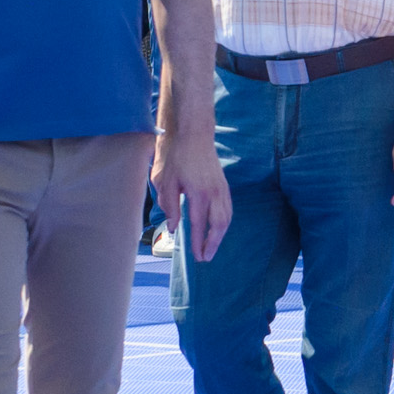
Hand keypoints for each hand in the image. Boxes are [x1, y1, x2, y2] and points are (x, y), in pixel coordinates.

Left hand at [157, 123, 232, 261]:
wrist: (195, 135)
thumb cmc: (178, 157)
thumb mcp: (166, 181)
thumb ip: (169, 206)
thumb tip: (173, 227)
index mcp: (199, 194)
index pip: (198, 225)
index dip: (198, 243)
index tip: (197, 257)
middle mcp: (214, 194)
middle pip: (218, 226)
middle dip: (213, 244)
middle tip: (206, 258)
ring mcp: (222, 189)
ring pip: (226, 219)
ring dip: (220, 235)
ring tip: (211, 247)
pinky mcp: (224, 186)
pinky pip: (228, 210)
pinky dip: (224, 223)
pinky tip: (217, 229)